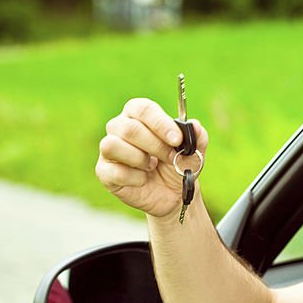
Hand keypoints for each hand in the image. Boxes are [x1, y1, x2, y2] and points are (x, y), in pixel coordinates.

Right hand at [96, 98, 208, 217]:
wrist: (173, 194)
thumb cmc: (179, 165)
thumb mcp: (194, 152)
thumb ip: (198, 137)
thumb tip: (195, 126)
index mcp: (139, 115)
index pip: (143, 108)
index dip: (160, 123)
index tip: (177, 139)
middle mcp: (119, 127)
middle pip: (129, 129)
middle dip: (156, 146)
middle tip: (172, 157)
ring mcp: (109, 150)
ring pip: (113, 145)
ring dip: (140, 159)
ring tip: (152, 167)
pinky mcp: (104, 171)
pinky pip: (114, 171)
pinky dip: (135, 178)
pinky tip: (143, 180)